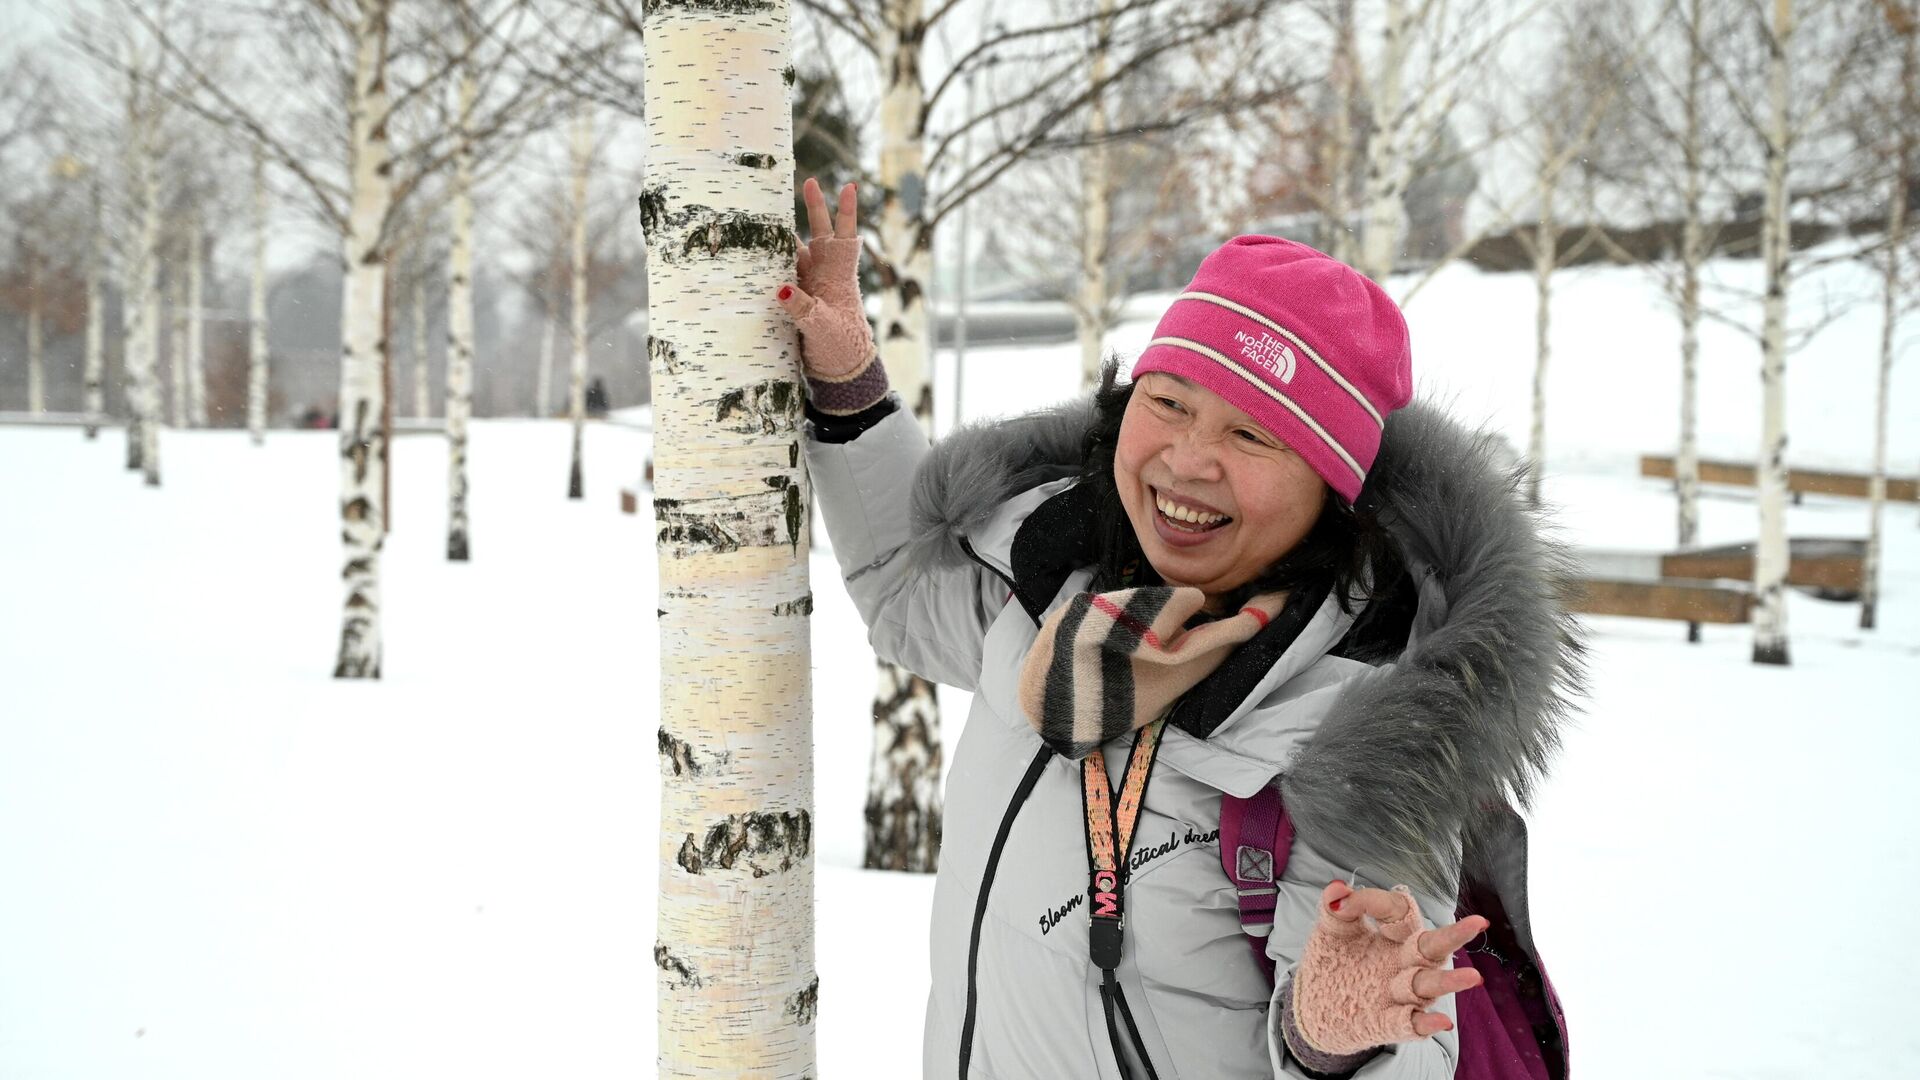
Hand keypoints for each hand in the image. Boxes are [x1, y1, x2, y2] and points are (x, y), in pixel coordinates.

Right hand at [776, 177, 871, 379]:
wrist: (840, 370)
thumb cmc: (841, 347)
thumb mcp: (822, 327)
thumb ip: (802, 307)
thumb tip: (780, 288)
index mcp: (840, 275)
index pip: (845, 237)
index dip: (846, 212)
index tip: (849, 185)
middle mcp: (826, 274)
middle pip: (819, 234)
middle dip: (814, 208)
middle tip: (807, 180)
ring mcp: (811, 285)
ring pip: (796, 252)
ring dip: (784, 236)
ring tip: (768, 213)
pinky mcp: (797, 299)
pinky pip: (782, 274)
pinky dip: (770, 264)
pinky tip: (754, 253)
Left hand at [1289, 881, 1487, 1054]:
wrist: (1313, 1006)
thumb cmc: (1334, 963)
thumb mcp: (1332, 931)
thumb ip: (1336, 908)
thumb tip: (1337, 887)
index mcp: (1394, 935)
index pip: (1399, 911)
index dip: (1375, 901)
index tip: (1345, 903)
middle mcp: (1404, 963)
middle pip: (1432, 947)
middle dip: (1454, 936)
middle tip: (1479, 923)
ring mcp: (1398, 994)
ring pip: (1428, 985)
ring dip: (1448, 982)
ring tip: (1473, 977)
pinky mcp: (1385, 1022)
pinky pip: (1409, 1023)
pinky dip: (1424, 1023)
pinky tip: (1441, 1022)